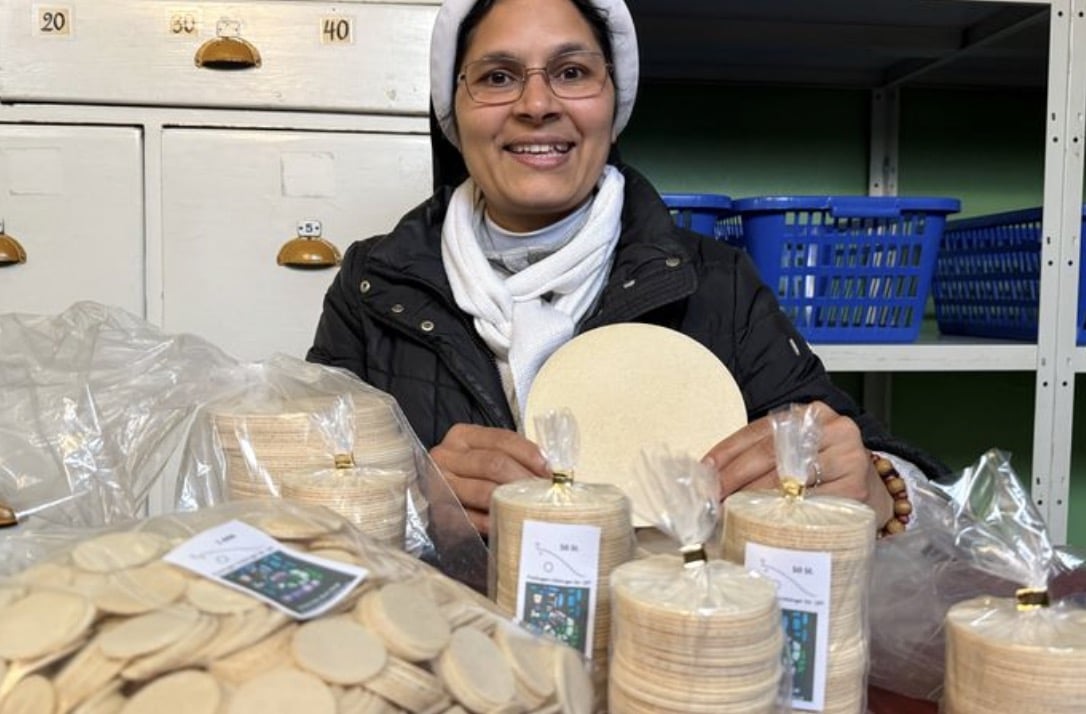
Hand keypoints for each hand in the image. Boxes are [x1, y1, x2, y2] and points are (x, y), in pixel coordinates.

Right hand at [429, 423, 549, 534]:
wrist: (436, 498)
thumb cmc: (471, 475)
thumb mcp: (486, 455)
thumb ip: (511, 456)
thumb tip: (548, 472)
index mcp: (462, 436)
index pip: (502, 439)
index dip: (529, 454)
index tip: (548, 471)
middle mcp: (445, 457)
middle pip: (494, 464)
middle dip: (524, 479)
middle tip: (545, 493)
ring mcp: (440, 486)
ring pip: (485, 491)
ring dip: (514, 501)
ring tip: (534, 507)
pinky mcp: (440, 514)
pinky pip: (474, 519)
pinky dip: (497, 522)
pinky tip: (512, 524)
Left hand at [701, 401, 892, 524]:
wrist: (876, 489)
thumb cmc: (826, 470)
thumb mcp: (798, 449)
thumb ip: (763, 453)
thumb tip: (713, 473)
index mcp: (811, 414)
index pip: (760, 431)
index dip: (728, 452)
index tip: (706, 472)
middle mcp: (832, 429)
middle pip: (771, 454)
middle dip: (735, 478)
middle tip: (713, 497)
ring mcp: (848, 457)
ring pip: (788, 480)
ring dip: (753, 500)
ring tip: (730, 511)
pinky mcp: (856, 489)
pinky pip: (809, 506)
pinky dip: (783, 516)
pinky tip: (764, 524)